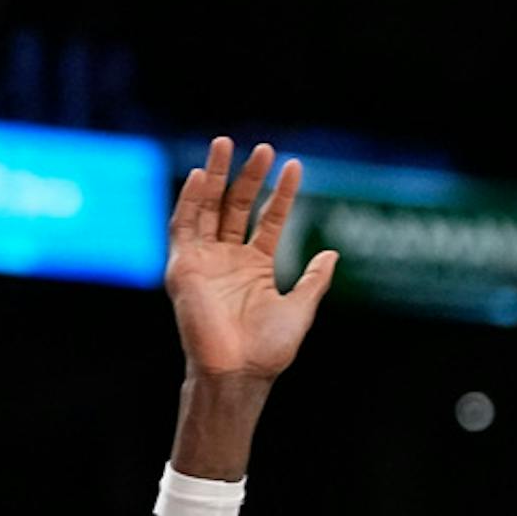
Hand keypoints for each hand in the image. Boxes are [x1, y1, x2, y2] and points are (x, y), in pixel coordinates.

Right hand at [165, 137, 336, 381]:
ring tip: (227, 144)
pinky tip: (203, 175)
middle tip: (262, 147)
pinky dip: (190, 200)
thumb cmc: (270, 348)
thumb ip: (314, 279)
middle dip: (248, 176)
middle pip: (236, 206)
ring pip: (208, 208)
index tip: (295, 166)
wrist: (240, 371)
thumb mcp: (301, 307)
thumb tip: (333, 252)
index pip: (267, 219)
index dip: (281, 193)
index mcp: (255, 266)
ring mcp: (205, 260)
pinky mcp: (184, 266)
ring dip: (217, 176)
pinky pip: (183, 227)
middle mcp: (228, 258)